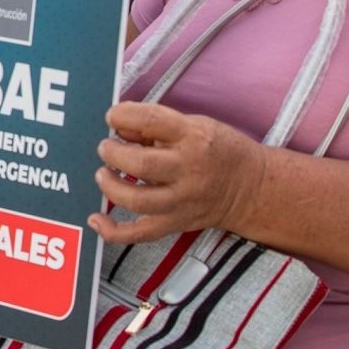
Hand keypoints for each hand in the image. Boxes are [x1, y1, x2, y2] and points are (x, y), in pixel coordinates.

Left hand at [88, 102, 264, 244]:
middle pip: (141, 165)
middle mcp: (188, 170)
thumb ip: (156, 125)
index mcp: (193, 137)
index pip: (151, 120)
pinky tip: (97, 219)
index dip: (123, 115)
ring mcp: (182, 200)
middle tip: (106, 147)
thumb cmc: (220, 150)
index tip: (112, 116)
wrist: (251, 187)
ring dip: (110, 186)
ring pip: (138, 200)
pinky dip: (114, 230)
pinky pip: (140, 233)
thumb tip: (119, 127)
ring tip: (103, 174)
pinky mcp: (176, 222)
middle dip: (113, 153)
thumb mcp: (194, 125)